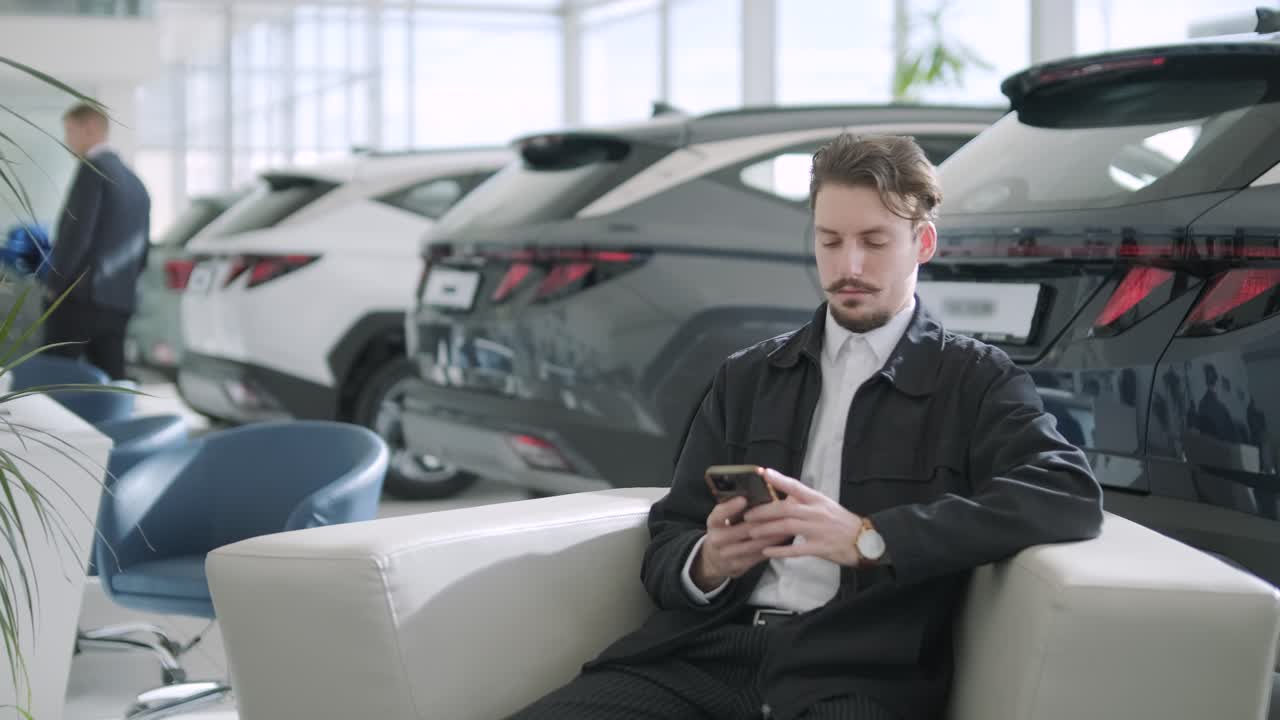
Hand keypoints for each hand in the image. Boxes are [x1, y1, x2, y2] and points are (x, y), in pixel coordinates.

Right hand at [691, 496, 783, 590]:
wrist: (714, 559)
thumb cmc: (725, 530)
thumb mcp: (723, 518)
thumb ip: (737, 505)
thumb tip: (760, 484)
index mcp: (713, 522)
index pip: (719, 514)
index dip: (731, 507)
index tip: (744, 499)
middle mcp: (717, 539)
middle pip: (743, 529)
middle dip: (764, 520)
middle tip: (782, 511)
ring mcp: (727, 554)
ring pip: (754, 544)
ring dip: (773, 535)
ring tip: (788, 525)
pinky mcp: (738, 566)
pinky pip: (758, 556)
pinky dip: (772, 547)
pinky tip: (784, 539)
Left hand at [743, 469, 863, 566]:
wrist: (864, 540)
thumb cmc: (842, 522)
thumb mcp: (826, 506)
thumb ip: (806, 502)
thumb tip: (786, 496)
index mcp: (818, 500)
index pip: (796, 486)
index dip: (779, 479)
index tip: (763, 473)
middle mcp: (817, 512)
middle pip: (786, 509)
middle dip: (764, 512)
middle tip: (747, 515)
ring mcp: (818, 530)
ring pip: (787, 527)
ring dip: (767, 529)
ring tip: (751, 532)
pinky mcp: (820, 548)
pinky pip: (796, 549)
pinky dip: (780, 550)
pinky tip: (767, 552)